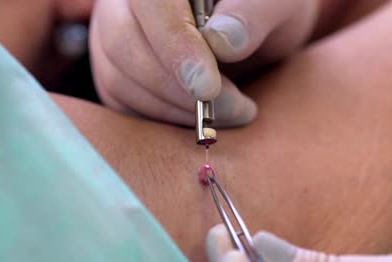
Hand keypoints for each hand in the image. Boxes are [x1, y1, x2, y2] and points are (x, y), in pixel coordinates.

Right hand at [89, 0, 321, 126]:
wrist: (254, 32)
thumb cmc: (264, 11)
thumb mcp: (277, 4)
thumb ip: (254, 13)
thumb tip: (221, 40)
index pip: (150, 4)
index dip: (174, 45)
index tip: (208, 87)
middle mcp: (127, 2)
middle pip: (122, 42)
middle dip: (178, 89)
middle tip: (235, 107)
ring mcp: (114, 33)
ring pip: (117, 77)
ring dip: (175, 109)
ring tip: (232, 112)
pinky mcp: (116, 70)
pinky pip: (120, 100)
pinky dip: (163, 118)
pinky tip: (203, 118)